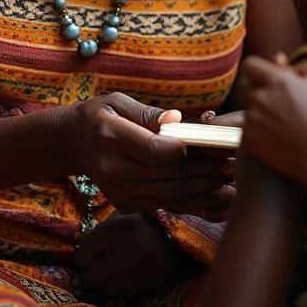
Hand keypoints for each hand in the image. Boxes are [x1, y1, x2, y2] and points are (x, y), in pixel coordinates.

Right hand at [68, 93, 234, 215]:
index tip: (212, 143)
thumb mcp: (117, 102)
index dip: (185, 150)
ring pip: (171, 192)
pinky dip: (194, 200)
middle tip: (234, 161)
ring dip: (204, 187)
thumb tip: (178, 120)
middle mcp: (112, 170)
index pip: (154, 150)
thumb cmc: (99, 115)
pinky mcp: (127, 205)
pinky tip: (215, 194)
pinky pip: (166, 203)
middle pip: (167, 174)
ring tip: (231, 177)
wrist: (73, 144)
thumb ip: (147, 113)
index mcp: (109, 137)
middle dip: (204, 169)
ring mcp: (119, 193)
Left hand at [74, 212, 186, 298]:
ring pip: (104, 287)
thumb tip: (78, 249)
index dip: (83, 252)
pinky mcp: (147, 286)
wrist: (175, 240)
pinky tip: (124, 274)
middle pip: (92, 274)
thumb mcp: (120, 216)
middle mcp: (132, 251)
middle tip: (98, 261)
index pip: (85, 251)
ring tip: (113, 267)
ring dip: (104, 279)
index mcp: (122, 227)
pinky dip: (116, 286)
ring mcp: (141, 272)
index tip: (88, 251)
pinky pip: (118, 293)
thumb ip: (100, 231)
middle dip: (91, 269)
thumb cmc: (141, 223)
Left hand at [235, 56, 306, 184]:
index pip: (249, 65)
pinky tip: (274, 139)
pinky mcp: (247, 139)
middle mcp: (259, 96)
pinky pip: (244, 131)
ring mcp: (251, 118)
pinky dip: (255, 134)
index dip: (256, 70)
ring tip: (280, 126)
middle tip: (278, 106)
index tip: (264, 79)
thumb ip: (298, 63)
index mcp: (275, 79)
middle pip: (247, 88)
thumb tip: (278, 59)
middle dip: (259, 93)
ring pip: (247, 110)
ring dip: (258, 114)